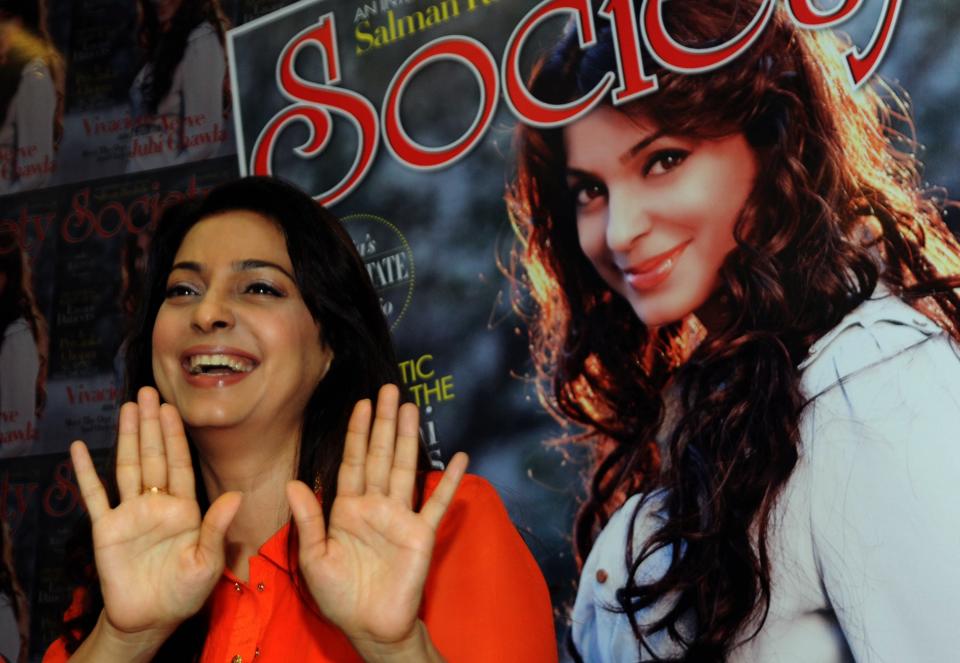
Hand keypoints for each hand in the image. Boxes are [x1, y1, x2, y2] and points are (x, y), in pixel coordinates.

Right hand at [71, 387, 241, 645]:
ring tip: (126, 407)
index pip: (180, 463)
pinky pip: (94, 496)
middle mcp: (157, 504)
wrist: (151, 618)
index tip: (172, 408)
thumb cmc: (186, 591)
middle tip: (147, 392)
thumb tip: (235, 495)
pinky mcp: (106, 530)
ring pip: (127, 467)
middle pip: (153, 457)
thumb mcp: (208, 562)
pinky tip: (80, 448)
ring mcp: (130, 514)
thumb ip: (217, 528)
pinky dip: (85, 473)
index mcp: (185, 508)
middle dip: (151, 425)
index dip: (175, 436)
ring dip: (126, 438)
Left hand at [287, 384, 467, 660]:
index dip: (356, 433)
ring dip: (409, 438)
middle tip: (388, 389)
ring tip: (411, 407)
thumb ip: (308, 520)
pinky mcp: (421, 533)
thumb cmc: (339, 596)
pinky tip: (460, 458)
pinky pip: (437, 503)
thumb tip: (294, 483)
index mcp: (347, 509)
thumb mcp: (315, 558)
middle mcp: (375, 505)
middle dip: (383, 423)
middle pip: (380, 455)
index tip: (360, 403)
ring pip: (405, 469)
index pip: (352, 462)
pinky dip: (450, 481)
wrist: (370, 626)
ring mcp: (400, 517)